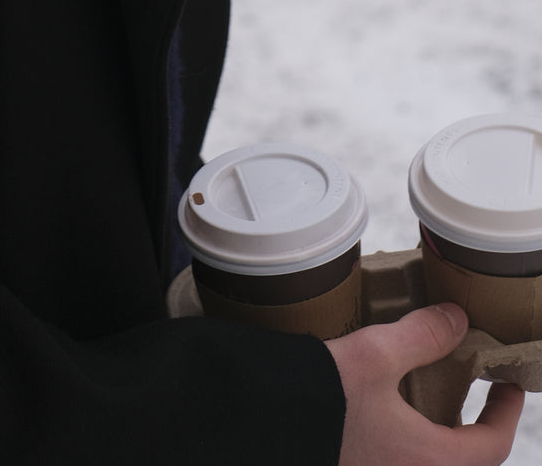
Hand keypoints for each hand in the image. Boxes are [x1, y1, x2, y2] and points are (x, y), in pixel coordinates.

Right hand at [326, 303, 523, 463]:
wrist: (265, 427)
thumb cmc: (323, 399)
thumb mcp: (376, 355)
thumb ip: (422, 336)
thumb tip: (457, 321)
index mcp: (428, 459)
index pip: (492, 447)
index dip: (506, 414)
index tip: (508, 386)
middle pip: (463, 460)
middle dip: (473, 425)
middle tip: (470, 387)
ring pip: (431, 460)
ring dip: (439, 432)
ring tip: (430, 392)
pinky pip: (401, 459)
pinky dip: (410, 439)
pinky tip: (389, 408)